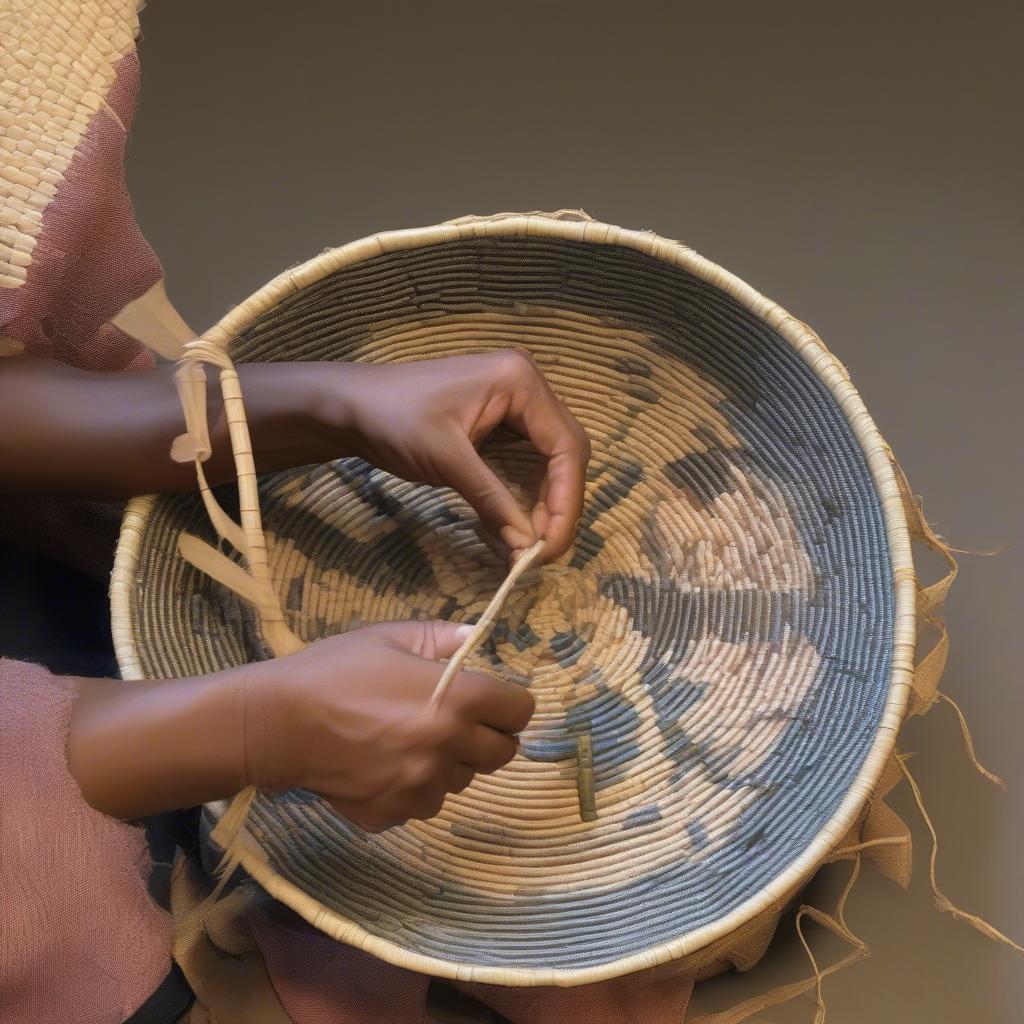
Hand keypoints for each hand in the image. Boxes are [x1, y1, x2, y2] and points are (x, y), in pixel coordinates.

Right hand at [247, 620, 534, 830]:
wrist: (277, 723)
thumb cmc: (335, 670)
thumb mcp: (390, 637)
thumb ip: (442, 637)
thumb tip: (477, 636)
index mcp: (456, 699)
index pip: (520, 712)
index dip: (511, 704)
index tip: (493, 700)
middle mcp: (448, 747)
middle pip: (503, 753)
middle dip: (489, 736)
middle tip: (458, 721)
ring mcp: (421, 787)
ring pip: (463, 781)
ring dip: (452, 763)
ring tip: (413, 741)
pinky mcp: (394, 814)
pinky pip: (425, 804)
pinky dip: (417, 788)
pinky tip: (387, 765)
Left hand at [316, 351, 590, 561]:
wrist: (348, 407)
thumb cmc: (392, 420)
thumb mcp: (446, 461)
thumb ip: (492, 501)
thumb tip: (528, 547)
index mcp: (520, 380)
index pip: (566, 446)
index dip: (565, 500)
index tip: (550, 544)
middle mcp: (527, 386)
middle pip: (566, 454)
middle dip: (557, 506)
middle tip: (540, 552)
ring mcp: (514, 403)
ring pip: (549, 463)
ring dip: (543, 505)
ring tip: (528, 545)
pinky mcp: (499, 422)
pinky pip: (527, 463)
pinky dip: (523, 496)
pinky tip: (511, 526)